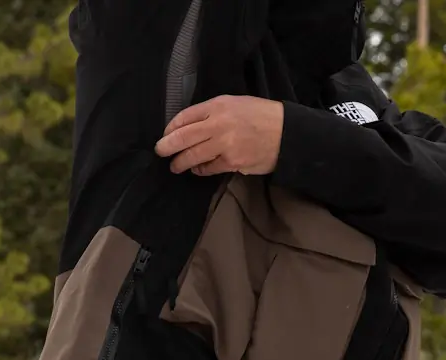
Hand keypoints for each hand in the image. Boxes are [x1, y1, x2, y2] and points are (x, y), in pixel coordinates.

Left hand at [154, 95, 283, 175]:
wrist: (285, 133)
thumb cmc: (260, 116)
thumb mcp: (235, 103)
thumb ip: (211, 112)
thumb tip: (187, 126)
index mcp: (218, 106)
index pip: (185, 117)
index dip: (171, 128)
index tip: (166, 135)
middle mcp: (218, 124)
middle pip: (183, 137)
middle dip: (167, 146)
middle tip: (160, 151)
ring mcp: (224, 144)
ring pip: (192, 156)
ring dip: (180, 162)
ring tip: (175, 166)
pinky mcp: (232, 162)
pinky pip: (208, 168)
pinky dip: (200, 170)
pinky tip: (197, 169)